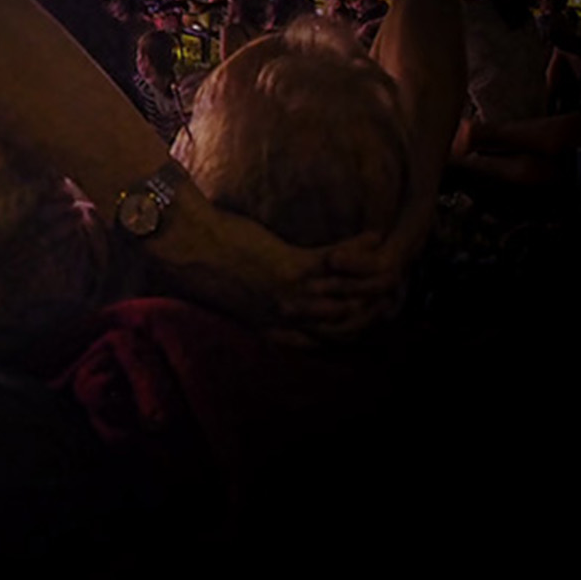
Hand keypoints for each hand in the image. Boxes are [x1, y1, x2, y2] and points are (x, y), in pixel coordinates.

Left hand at [199, 208, 406, 344]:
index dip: (353, 334)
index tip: (373, 321)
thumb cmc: (201, 264)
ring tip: (392, 261)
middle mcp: (285, 318)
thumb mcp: (232, 294)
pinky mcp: (291, 267)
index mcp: (271, 329)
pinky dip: (359, 248)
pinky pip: (339, 261)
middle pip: (346, 323)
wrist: (184, 245)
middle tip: (397, 291)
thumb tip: (271, 298)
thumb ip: (256, 304)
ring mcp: (290, 294)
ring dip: (375, 277)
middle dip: (376, 309)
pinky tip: (374, 236)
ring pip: (350, 296)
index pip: (323, 343)